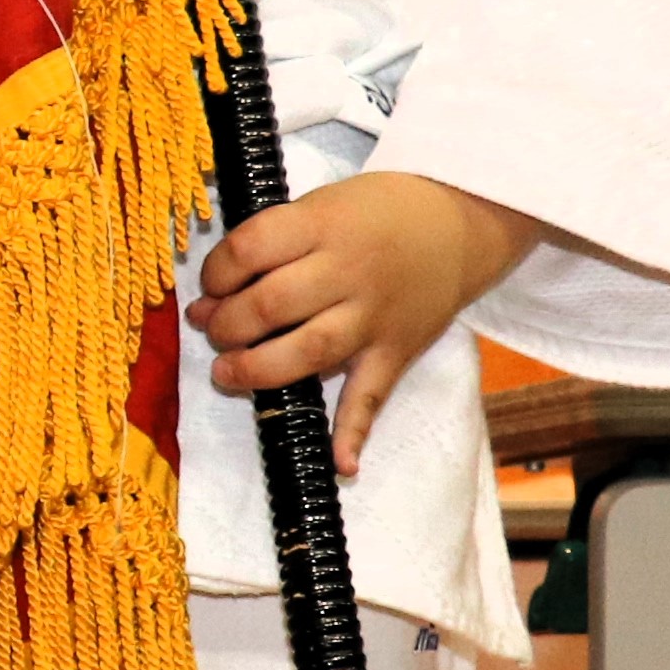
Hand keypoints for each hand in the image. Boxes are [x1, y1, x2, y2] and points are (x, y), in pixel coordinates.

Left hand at [190, 166, 544, 475]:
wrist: (459, 220)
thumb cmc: (374, 211)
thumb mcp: (320, 205)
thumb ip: (270, 245)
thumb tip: (210, 298)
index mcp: (322, 225)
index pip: (250, 250)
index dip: (217, 272)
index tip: (210, 284)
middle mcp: (348, 272)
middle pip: (272, 305)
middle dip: (228, 325)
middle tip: (213, 330)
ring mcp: (374, 316)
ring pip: (310, 351)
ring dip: (259, 369)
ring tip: (227, 373)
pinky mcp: (396, 351)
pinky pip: (373, 395)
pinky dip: (356, 432)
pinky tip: (341, 464)